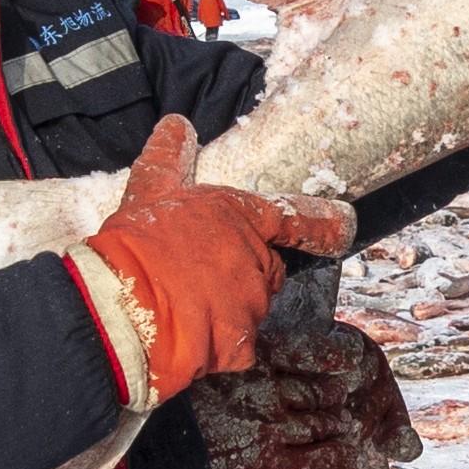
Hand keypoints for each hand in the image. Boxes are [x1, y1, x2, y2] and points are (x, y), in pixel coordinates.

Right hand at [66, 117, 354, 411]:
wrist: (124, 305)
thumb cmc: (138, 243)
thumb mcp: (149, 191)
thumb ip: (168, 158)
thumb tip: (176, 122)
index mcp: (241, 218)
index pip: (295, 219)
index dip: (322, 224)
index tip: (345, 226)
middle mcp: (256, 260)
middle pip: (267, 268)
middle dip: (244, 271)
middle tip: (201, 275)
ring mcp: (252, 304)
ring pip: (250, 306)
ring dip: (227, 307)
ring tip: (184, 304)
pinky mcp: (240, 345)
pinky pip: (236, 345)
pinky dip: (216, 342)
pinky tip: (186, 335)